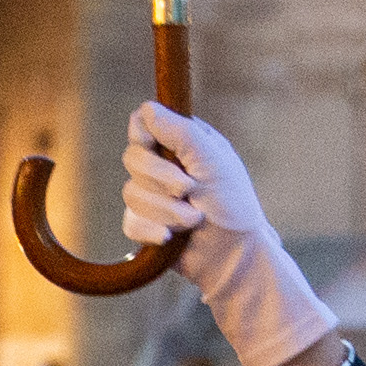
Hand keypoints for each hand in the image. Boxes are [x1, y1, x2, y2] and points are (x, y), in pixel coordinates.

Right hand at [116, 106, 341, 365]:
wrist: (235, 256)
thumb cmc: (232, 205)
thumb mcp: (211, 159)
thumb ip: (178, 131)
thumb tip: (146, 108)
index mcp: (182, 144)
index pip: (142, 126)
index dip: (145, 137)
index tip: (158, 147)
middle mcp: (166, 166)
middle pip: (132, 158)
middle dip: (159, 178)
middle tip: (189, 189)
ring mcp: (154, 197)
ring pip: (130, 193)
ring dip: (164, 209)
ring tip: (193, 220)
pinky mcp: (146, 226)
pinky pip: (130, 222)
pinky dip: (151, 230)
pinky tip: (171, 238)